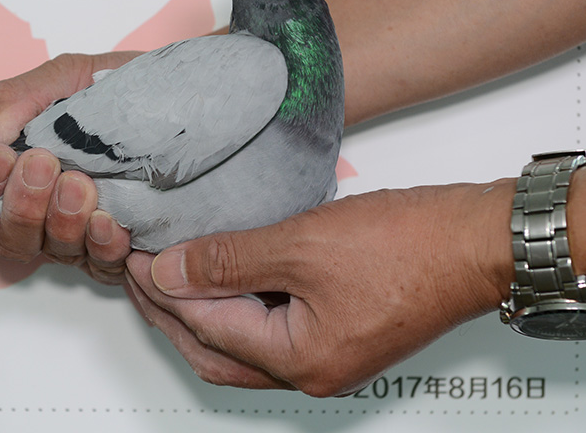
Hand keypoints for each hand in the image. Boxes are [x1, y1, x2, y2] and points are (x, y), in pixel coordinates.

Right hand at [0, 51, 138, 282]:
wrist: (185, 93)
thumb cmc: (122, 87)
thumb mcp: (67, 78)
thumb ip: (17, 101)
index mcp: (20, 170)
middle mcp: (45, 210)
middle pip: (10, 236)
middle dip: (22, 204)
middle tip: (43, 164)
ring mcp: (81, 234)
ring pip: (53, 252)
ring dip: (62, 222)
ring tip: (82, 185)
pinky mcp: (120, 248)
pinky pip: (102, 266)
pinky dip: (102, 247)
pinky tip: (112, 223)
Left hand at [124, 181, 515, 395]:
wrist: (475, 238)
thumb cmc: (409, 245)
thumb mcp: (301, 244)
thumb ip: (227, 261)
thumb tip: (169, 272)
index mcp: (301, 360)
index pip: (205, 328)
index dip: (162, 291)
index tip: (132, 257)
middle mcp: (312, 369)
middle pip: (215, 349)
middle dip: (169, 311)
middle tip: (136, 270)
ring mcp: (326, 354)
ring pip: (239, 341)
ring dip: (199, 309)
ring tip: (166, 272)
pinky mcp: (336, 330)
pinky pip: (267, 325)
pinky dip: (234, 302)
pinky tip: (218, 273)